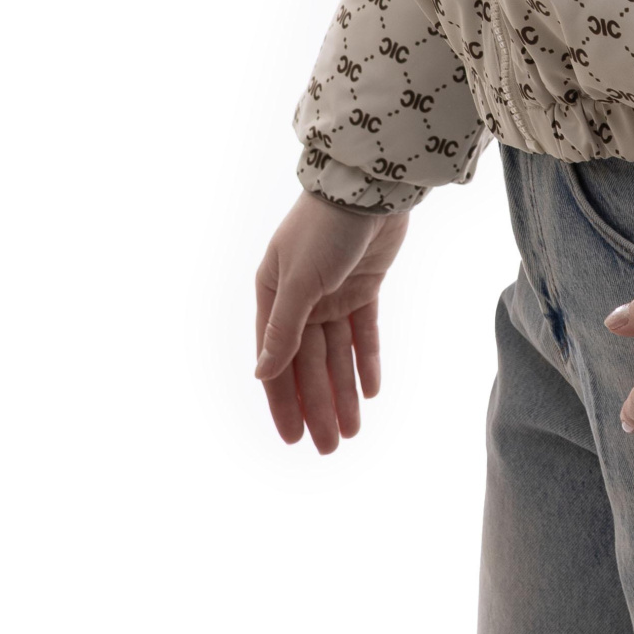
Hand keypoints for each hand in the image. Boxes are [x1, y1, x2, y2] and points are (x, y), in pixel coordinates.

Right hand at [253, 191, 409, 453]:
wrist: (369, 187)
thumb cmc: (324, 229)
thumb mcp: (299, 281)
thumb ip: (283, 329)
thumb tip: (262, 373)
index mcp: (273, 295)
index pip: (276, 361)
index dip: (283, 401)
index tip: (293, 438)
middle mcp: (300, 298)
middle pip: (309, 363)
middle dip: (319, 405)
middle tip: (330, 447)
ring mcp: (332, 293)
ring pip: (336, 354)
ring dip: (344, 391)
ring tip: (353, 430)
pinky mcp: (364, 286)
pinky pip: (363, 332)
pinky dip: (366, 360)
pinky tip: (372, 390)